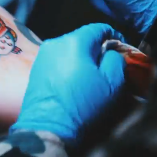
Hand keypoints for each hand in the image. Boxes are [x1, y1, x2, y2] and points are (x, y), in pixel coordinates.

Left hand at [10, 24, 125, 143]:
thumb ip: (116, 60)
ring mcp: (43, 56)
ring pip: (69, 50)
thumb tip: (111, 53)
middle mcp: (55, 43)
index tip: (121, 49)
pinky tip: (73, 82)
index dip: (114, 36)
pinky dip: (68, 66)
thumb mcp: (111, 83)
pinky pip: (57, 61)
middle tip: (107, 66)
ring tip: (90, 76)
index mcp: (75, 41)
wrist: (47, 128)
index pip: (99, 28)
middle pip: (82, 38)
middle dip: (97, 49)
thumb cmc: (82, 105)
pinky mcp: (35, 69)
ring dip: (81, 58)